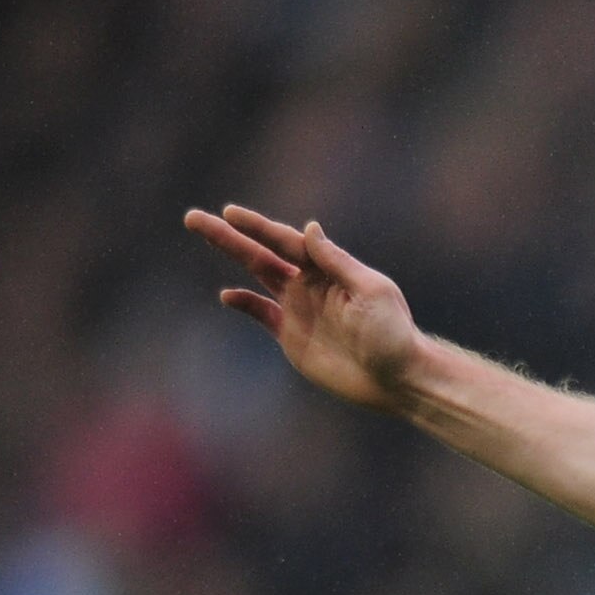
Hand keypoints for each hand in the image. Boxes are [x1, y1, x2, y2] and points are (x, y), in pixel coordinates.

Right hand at [184, 205, 427, 413]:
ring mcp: (300, 308)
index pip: (286, 241)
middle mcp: (310, 283)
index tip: (231, 213)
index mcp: (330, 269)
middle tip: (194, 218)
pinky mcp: (294, 336)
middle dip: (229, 235)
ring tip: (203, 233)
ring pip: (257, 275)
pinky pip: (262, 313)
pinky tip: (227, 296)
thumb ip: (337, 262)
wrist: (400, 380)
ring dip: (230, 254)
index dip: (257, 227)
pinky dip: (245, 304)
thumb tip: (309, 228)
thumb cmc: (394, 335)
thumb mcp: (371, 292)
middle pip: (262, 252)